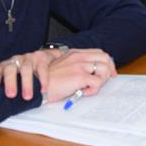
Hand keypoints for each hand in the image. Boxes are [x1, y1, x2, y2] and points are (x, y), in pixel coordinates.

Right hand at [0, 48, 115, 102]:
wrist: (35, 85)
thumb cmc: (45, 80)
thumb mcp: (61, 67)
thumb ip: (74, 66)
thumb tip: (88, 74)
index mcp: (74, 52)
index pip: (99, 52)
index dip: (107, 62)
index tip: (109, 73)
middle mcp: (78, 56)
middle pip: (105, 58)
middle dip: (109, 70)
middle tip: (106, 81)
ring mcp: (79, 65)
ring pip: (104, 69)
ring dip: (102, 80)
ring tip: (91, 88)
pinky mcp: (79, 76)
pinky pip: (97, 82)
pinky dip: (94, 89)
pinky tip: (83, 93)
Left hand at [0, 49, 54, 100]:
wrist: (43, 60)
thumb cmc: (23, 75)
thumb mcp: (14, 80)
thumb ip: (8, 89)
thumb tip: (2, 107)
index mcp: (5, 67)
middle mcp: (15, 61)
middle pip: (10, 69)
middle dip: (10, 82)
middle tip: (11, 95)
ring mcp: (28, 59)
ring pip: (26, 68)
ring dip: (26, 83)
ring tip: (27, 97)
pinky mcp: (41, 58)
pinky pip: (41, 67)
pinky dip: (42, 79)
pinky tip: (43, 89)